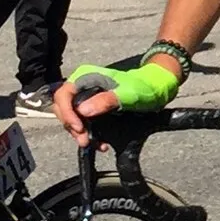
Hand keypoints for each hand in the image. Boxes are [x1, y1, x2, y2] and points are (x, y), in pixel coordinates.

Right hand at [58, 58, 180, 144]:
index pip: (63, 95)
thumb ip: (106, 100)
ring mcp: (87, 98)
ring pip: (72, 118)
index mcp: (86, 77)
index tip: (79, 127)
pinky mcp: (93, 109)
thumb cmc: (143, 86)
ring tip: (93, 143)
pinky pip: (84, 123)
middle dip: (72, 126)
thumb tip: (83, 111)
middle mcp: (83, 86)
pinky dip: (89, 134)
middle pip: (64, 108)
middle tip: (85, 140)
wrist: (156, 89)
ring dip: (80, 133)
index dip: (67, 113)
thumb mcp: (127, 94)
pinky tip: (101, 143)